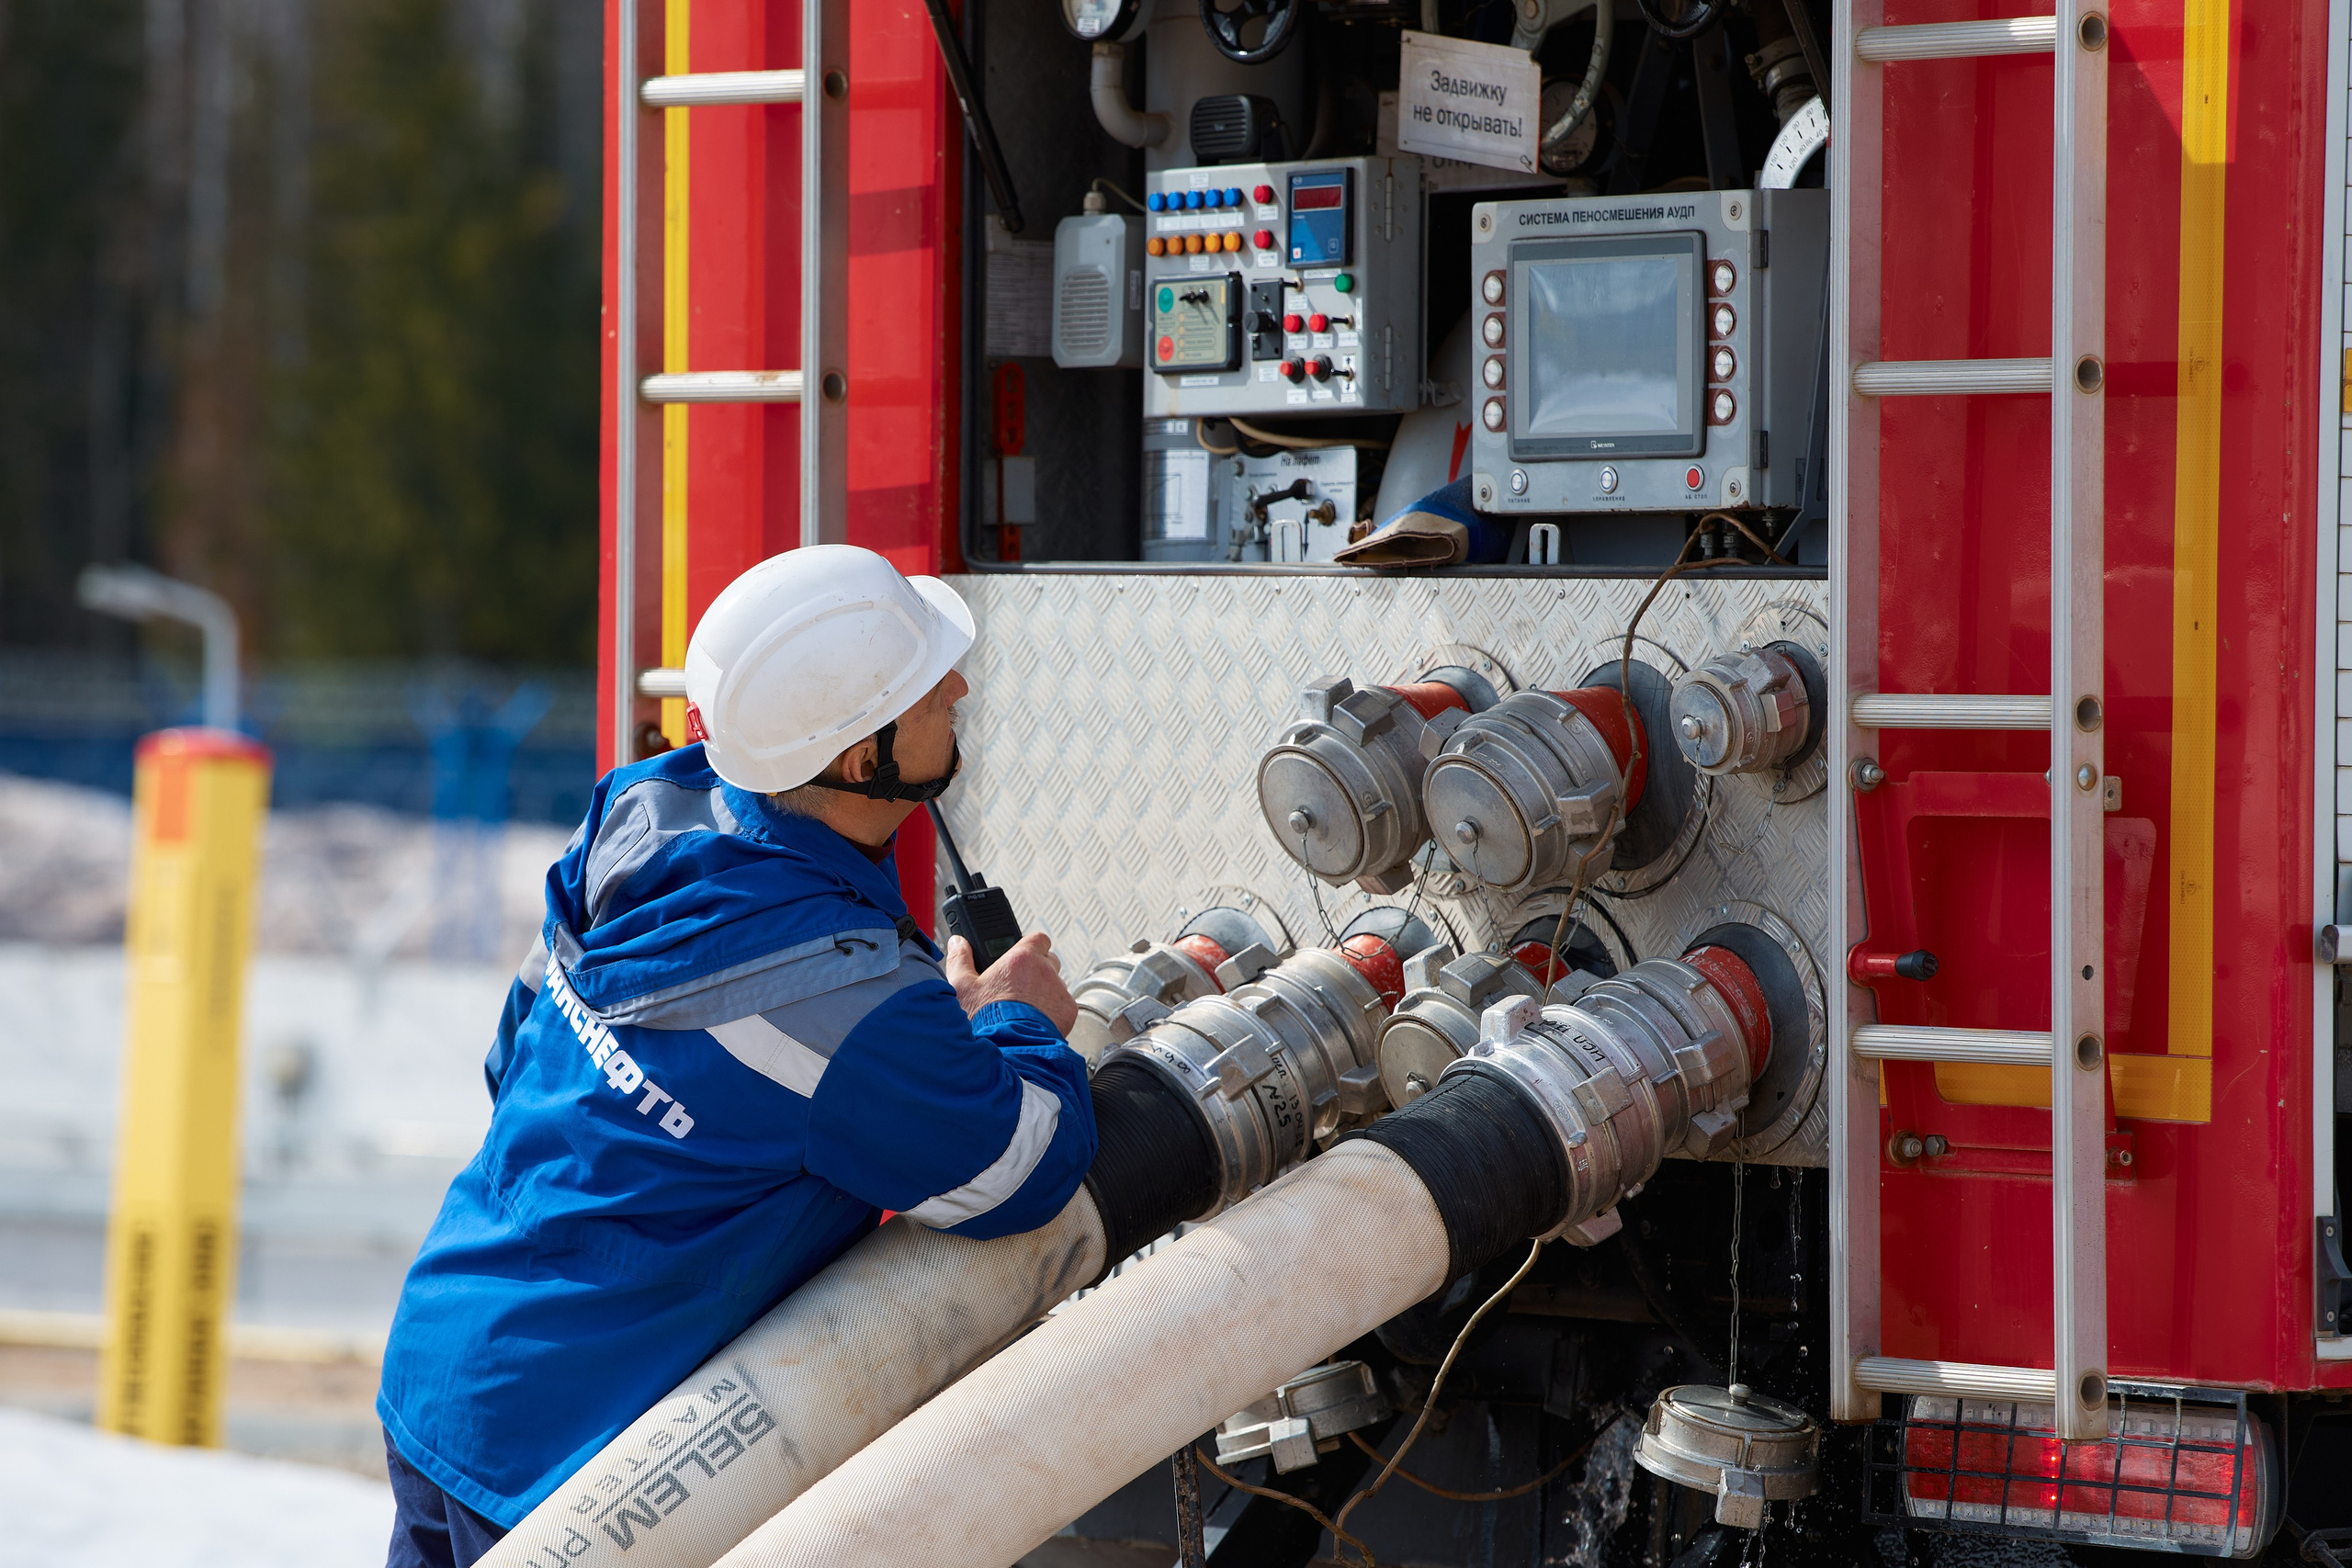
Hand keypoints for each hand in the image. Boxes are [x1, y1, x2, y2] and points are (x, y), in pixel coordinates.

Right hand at [944, 931, 1080, 1036]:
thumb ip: (960, 960)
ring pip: (1055, 985)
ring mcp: (1059, 991)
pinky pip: (1062, 1006)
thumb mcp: (963, 988)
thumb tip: (958, 943)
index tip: (1020, 956)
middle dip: (1036, 969)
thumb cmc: (985, 1020)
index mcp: (1022, 959)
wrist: (1009, 1051)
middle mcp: (1045, 971)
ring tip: (1022, 1010)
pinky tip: (1033, 1023)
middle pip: (1048, 961)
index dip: (1029, 946)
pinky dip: (1052, 1012)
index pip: (1037, 938)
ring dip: (1043, 992)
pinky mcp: (1068, 1012)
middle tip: (1017, 986)